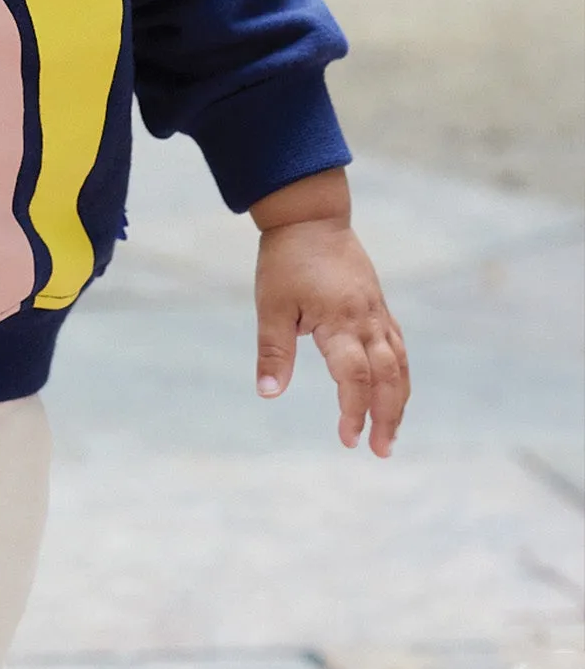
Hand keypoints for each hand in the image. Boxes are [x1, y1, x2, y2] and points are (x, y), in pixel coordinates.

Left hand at [250, 167, 408, 456]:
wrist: (310, 218)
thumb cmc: (286, 261)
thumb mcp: (271, 305)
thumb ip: (274, 352)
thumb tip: (268, 394)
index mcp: (339, 321)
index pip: (355, 376)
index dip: (354, 410)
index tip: (347, 439)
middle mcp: (366, 320)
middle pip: (389, 377)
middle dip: (388, 416)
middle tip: (380, 450)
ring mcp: (377, 313)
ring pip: (400, 365)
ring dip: (398, 401)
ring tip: (390, 434)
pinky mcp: (379, 307)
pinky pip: (399, 348)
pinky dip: (400, 376)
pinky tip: (393, 394)